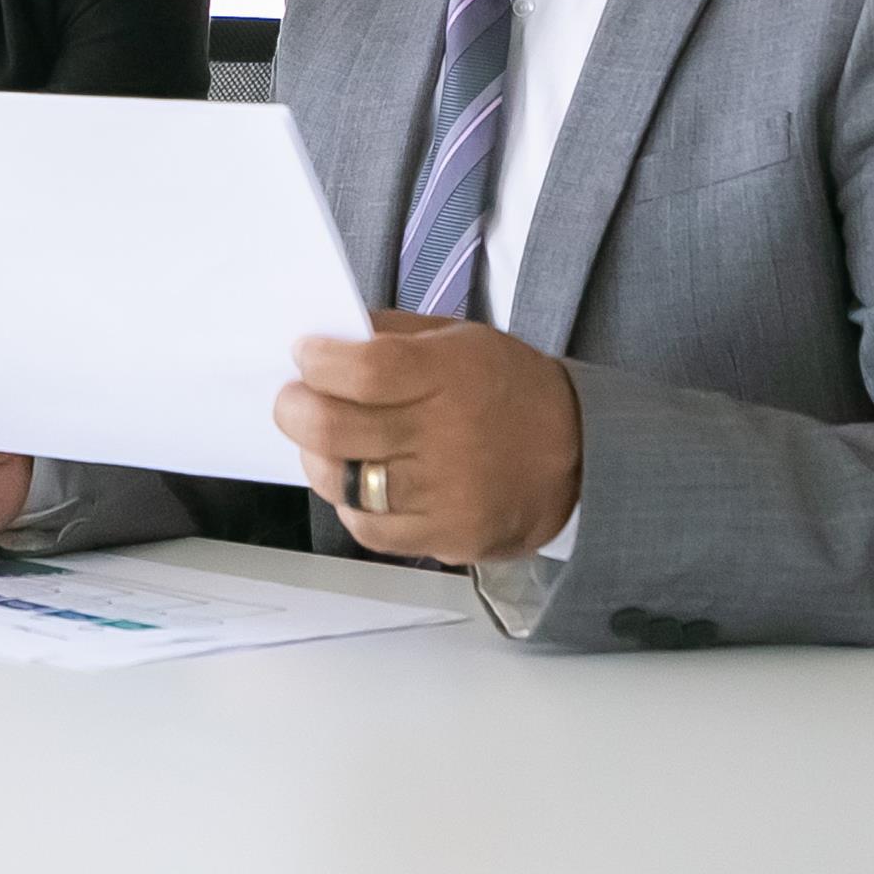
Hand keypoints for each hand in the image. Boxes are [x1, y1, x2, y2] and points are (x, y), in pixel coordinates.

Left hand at [274, 311, 582, 564]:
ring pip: (342, 484)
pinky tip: (355, 482)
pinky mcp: (449, 538)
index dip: (318, 362)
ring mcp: (446, 495)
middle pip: (335, 430)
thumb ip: (390, 335)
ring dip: (316, 459)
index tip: (306, 354)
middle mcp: (445, 438)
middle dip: (294, 410)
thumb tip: (324, 339)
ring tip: (320, 442)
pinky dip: (349, 505)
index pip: (362, 371)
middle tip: (292, 399)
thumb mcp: (456, 338)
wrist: (581, 454)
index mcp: (449, 376)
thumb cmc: (505, 387)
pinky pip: (370, 530)